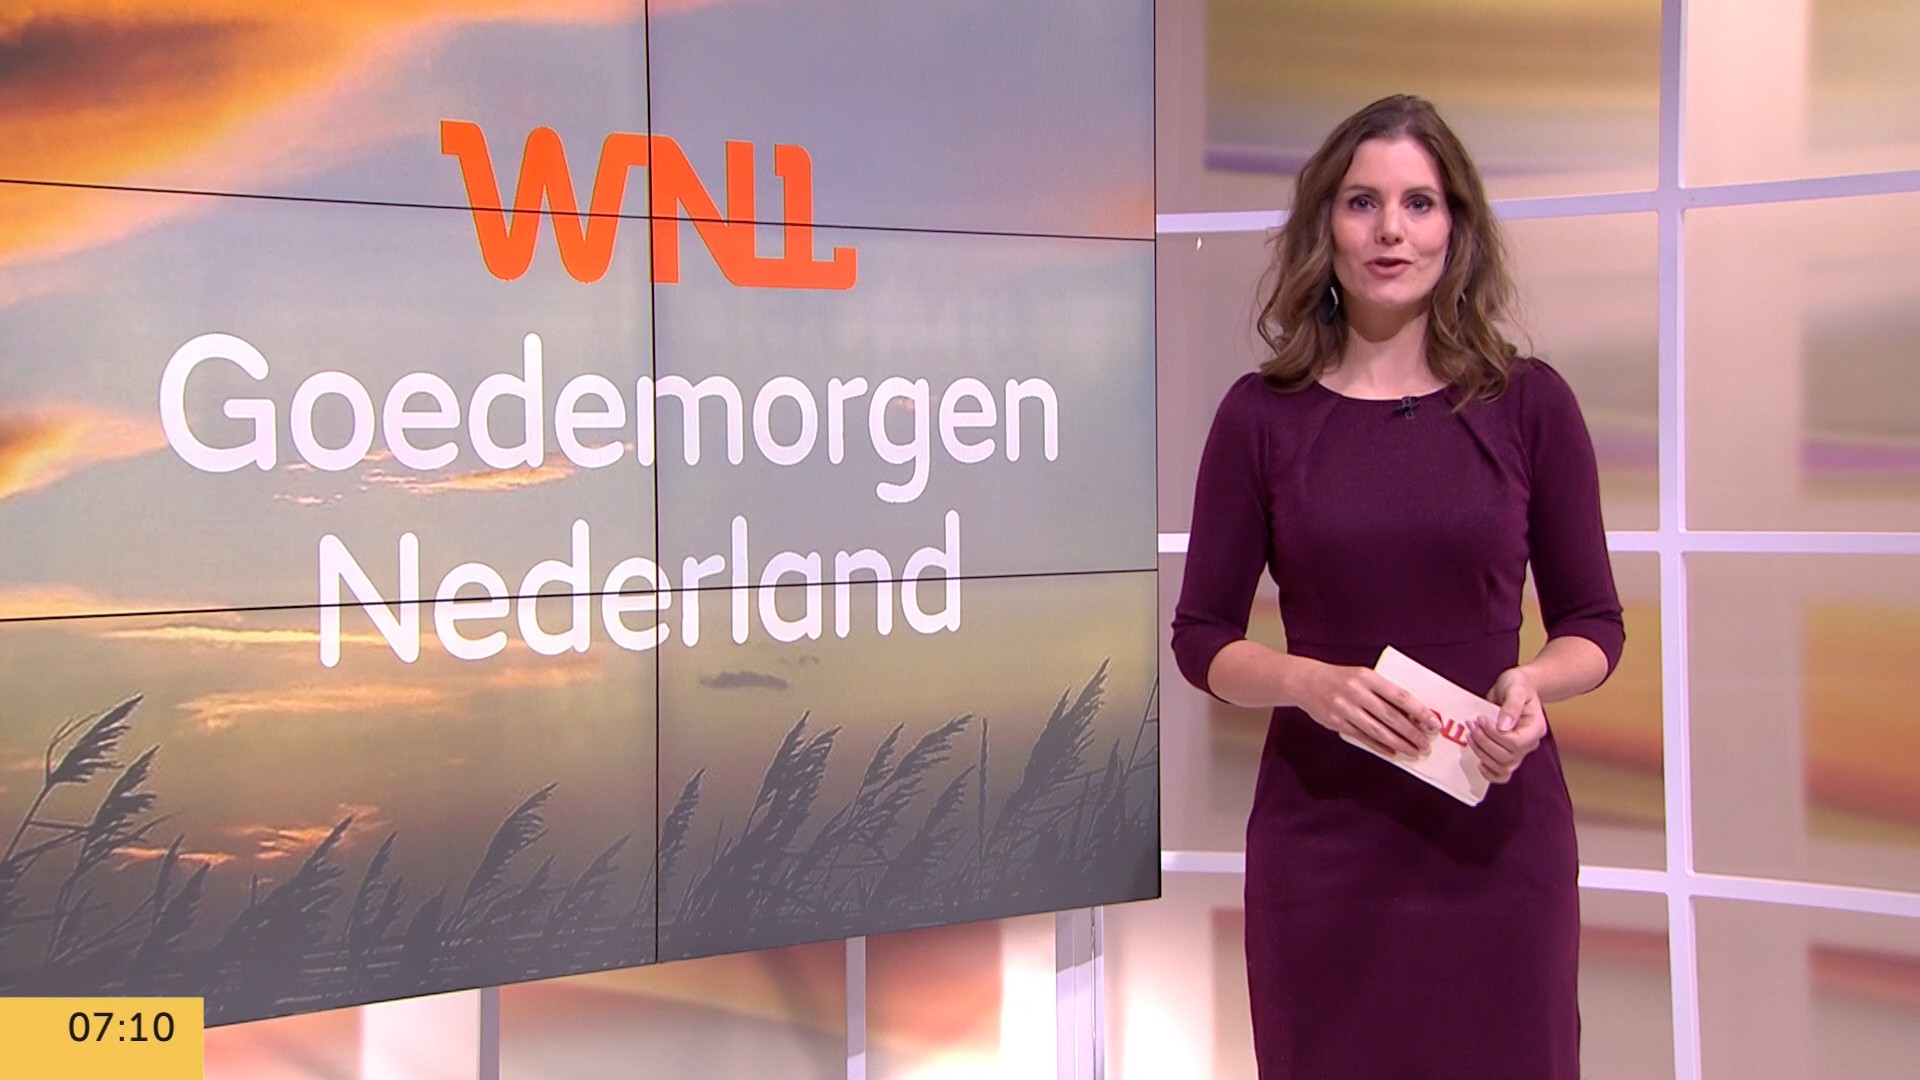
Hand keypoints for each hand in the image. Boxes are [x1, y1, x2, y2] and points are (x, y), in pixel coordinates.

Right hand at [1294, 659, 1436, 757]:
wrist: (1306, 681)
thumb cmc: (1341, 678)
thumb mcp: (1363, 676)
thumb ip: (1384, 692)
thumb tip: (1412, 713)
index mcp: (1367, 677)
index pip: (1399, 695)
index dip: (1419, 711)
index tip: (1433, 722)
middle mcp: (1355, 692)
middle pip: (1390, 716)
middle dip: (1411, 732)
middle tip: (1425, 743)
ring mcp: (1344, 709)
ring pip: (1377, 730)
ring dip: (1398, 742)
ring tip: (1413, 750)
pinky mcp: (1336, 723)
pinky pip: (1362, 737)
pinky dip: (1379, 746)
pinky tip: (1392, 752)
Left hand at [1471, 667, 1547, 782]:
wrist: (1517, 687)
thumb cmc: (1518, 685)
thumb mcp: (1516, 688)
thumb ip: (1511, 706)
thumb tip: (1503, 726)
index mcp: (1535, 728)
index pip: (1515, 743)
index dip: (1494, 734)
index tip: (1481, 719)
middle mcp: (1529, 744)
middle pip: (1506, 757)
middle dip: (1484, 741)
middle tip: (1471, 724)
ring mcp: (1519, 752)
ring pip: (1502, 767)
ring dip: (1481, 753)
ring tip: (1470, 735)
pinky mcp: (1508, 754)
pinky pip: (1502, 774)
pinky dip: (1489, 773)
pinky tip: (1478, 762)